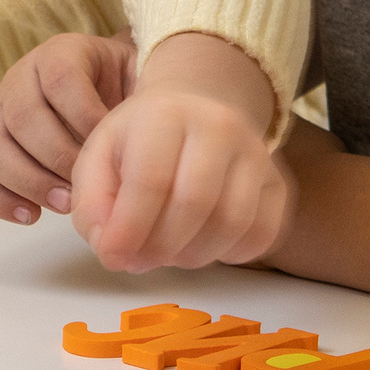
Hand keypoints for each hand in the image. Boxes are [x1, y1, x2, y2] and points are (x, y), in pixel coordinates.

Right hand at [0, 33, 136, 224]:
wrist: (110, 92)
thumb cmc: (127, 89)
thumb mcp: (140, 79)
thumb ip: (138, 100)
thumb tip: (134, 144)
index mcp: (60, 53)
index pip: (61, 78)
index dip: (85, 116)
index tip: (111, 146)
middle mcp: (21, 77)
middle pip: (22, 116)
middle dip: (56, 157)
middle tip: (86, 187)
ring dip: (28, 181)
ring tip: (65, 204)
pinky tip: (32, 215)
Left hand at [67, 33, 290, 274]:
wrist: (195, 109)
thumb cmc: (139, 140)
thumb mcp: (98, 158)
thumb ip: (91, 203)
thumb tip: (111, 247)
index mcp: (166, 114)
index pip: (151, 180)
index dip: (128, 229)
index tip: (112, 257)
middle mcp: (220, 125)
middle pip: (195, 202)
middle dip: (160, 247)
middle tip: (138, 260)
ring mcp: (257, 152)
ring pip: (232, 222)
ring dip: (193, 256)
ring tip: (167, 252)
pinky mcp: (278, 181)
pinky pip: (263, 233)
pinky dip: (230, 254)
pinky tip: (203, 245)